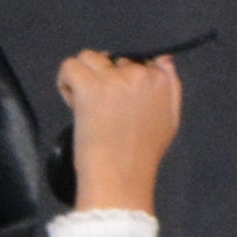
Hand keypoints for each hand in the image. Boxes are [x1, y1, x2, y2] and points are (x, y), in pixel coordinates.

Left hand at [57, 51, 182, 215]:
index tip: (119, 103)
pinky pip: (70, 66)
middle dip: (105, 80)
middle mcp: (141, 74)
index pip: (141, 62)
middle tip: (101, 110)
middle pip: (114, 61)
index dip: (125, 81)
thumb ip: (170, 87)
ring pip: (90, 58)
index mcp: (162, 82)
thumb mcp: (170, 120)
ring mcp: (115, 79)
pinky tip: (72, 101)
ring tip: (84, 103)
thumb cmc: (142, 157)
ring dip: (84, 76)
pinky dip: (65, 81)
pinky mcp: (91, 87)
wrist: (121, 179)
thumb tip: (163, 59)